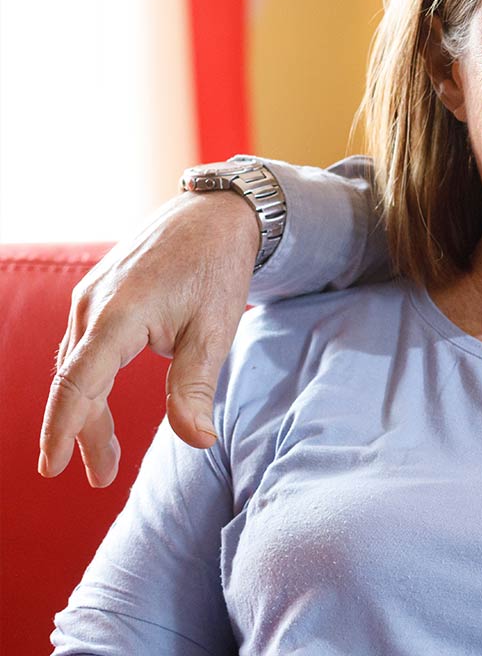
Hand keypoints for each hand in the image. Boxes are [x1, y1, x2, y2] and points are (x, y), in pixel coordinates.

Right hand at [38, 191, 258, 485]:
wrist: (215, 215)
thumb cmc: (217, 269)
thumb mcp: (215, 330)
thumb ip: (195, 387)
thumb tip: (199, 442)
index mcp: (119, 314)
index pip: (78, 382)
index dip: (63, 428)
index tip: (54, 467)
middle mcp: (92, 305)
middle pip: (75, 382)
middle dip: (83, 433)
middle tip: (102, 477)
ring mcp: (90, 297)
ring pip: (77, 366)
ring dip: (86, 411)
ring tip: (104, 458)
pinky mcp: (97, 294)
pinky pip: (82, 347)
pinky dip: (88, 382)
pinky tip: (99, 405)